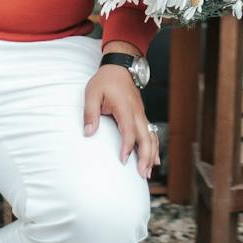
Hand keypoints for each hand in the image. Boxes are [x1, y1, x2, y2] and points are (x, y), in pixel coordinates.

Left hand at [84, 62, 158, 179]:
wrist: (119, 67)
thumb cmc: (105, 81)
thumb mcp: (92, 93)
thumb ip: (90, 113)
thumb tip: (88, 133)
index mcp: (125, 107)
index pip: (129, 130)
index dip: (127, 146)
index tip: (123, 160)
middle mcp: (137, 112)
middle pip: (145, 137)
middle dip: (146, 156)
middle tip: (142, 174)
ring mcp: (141, 114)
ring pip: (151, 136)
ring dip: (151, 154)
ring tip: (148, 172)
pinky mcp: (141, 116)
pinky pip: (151, 133)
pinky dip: (154, 147)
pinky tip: (154, 160)